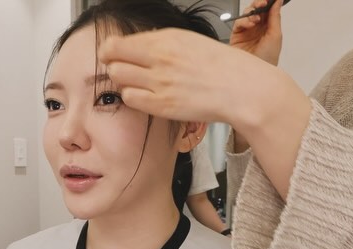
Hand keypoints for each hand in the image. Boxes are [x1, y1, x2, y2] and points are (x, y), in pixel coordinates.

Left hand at [98, 28, 310, 200]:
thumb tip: (138, 45)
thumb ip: (161, 42)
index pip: (118, 43)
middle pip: (112, 61)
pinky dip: (133, 98)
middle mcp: (160, 58)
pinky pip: (130, 99)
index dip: (110, 50)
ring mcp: (159, 83)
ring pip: (119, 79)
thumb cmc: (221, 65)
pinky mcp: (162, 105)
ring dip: (123, 81)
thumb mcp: (189, 41)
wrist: (241, 89)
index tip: (113, 54)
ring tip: (138, 83)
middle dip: (114, 65)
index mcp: (166, 39)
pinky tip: (146, 96)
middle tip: (125, 70)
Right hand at [231, 0, 282, 65]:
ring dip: (252, 12)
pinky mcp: (237, 35)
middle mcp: (257, 28)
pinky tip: (250, 24)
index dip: (269, 3)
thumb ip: (275, 17)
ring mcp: (247, 31)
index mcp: (269, 27)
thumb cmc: (268, 59)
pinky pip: (239, 22)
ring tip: (256, 18)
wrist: (255, 73)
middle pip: (257, 9)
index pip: (268, 10)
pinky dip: (244, 20)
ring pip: (247, 14)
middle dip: (259, 4)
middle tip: (262, 3)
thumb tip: (278, 2)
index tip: (270, 0)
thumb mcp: (275, 35)